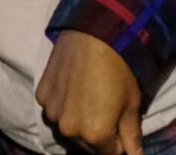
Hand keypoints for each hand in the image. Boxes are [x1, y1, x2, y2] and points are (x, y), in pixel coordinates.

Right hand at [38, 30, 145, 154]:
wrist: (95, 32)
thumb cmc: (121, 68)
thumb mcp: (133, 104)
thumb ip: (131, 135)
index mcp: (94, 135)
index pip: (111, 154)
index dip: (120, 144)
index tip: (124, 129)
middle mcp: (69, 129)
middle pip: (87, 144)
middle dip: (99, 134)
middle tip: (110, 109)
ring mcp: (51, 112)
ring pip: (69, 127)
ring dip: (79, 121)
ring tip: (92, 97)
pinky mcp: (41, 95)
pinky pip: (55, 109)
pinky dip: (64, 105)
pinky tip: (75, 87)